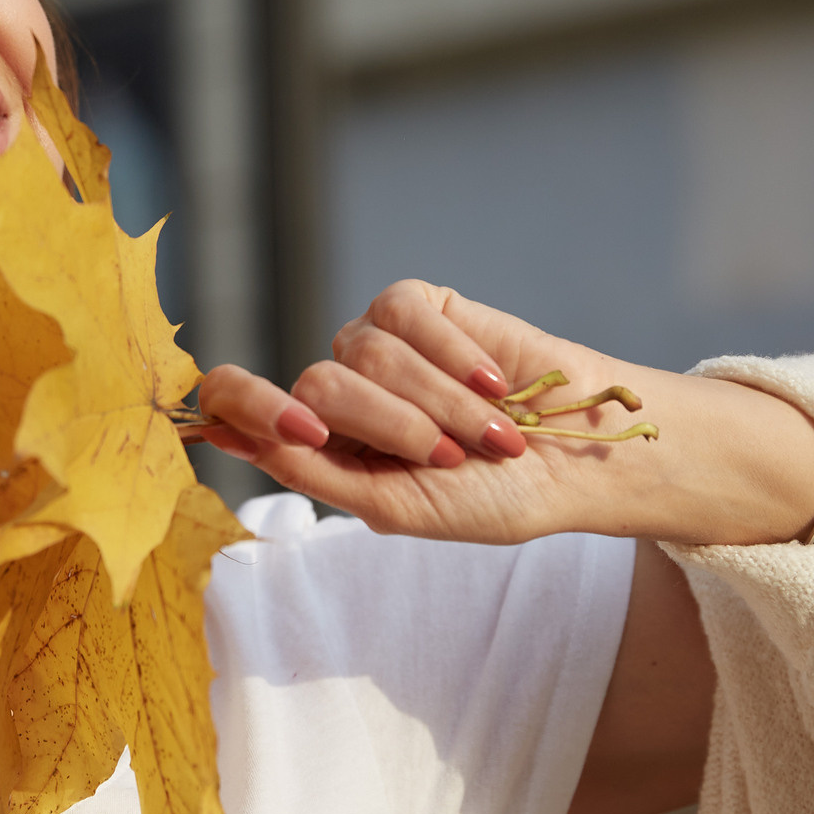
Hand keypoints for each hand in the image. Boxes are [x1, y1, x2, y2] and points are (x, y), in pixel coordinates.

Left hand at [197, 279, 813, 546]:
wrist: (580, 457)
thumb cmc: (493, 498)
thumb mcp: (401, 506)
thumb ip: (318, 473)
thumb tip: (233, 440)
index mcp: (319, 447)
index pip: (239, 407)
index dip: (244, 406)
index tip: (296, 432)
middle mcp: (337, 392)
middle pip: (313, 387)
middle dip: (391, 429)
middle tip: (452, 459)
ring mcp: (375, 346)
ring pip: (362, 352)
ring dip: (434, 403)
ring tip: (490, 433)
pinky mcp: (419, 307)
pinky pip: (404, 313)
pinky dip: (450, 354)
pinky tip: (491, 381)